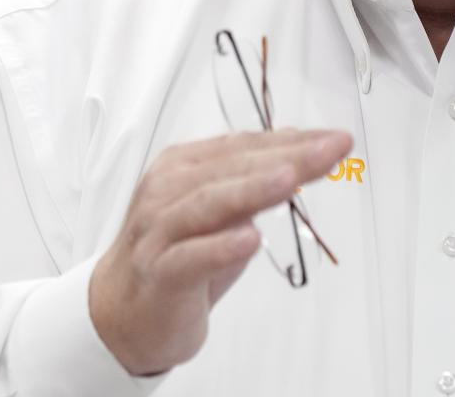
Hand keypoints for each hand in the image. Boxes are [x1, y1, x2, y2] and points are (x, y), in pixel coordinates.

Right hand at [88, 127, 352, 375]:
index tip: (334, 139)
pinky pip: (190, 258)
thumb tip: (298, 144)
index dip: (293, 140)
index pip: (246, 146)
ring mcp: (159, 230)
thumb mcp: (218, 211)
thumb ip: (251, 178)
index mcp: (184, 166)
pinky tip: (250, 240)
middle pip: (234, 167)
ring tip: (291, 177)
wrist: (120, 314)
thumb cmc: (176, 254)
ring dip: (253, 188)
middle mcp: (168, 189)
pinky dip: (220, 248)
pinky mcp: (158, 272)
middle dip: (288, 156)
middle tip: (331, 148)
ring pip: (210, 202)